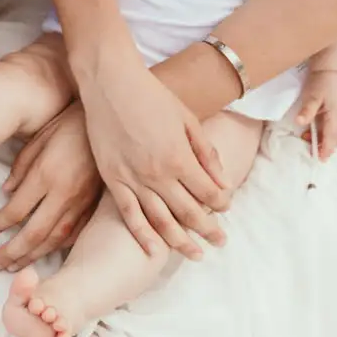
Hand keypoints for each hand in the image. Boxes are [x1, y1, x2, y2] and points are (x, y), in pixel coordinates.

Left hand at [0, 104, 101, 270]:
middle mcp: (63, 194)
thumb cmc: (67, 124)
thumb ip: (21, 168)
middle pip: (34, 233)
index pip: (16, 210)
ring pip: (55, 239)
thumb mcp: (38, 139)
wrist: (105, 123)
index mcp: (46, 174)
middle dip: (12, 252)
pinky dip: (57, 247)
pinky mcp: (93, 205)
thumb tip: (6, 193)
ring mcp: (81, 202)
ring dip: (33, 256)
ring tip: (15, 266)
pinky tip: (45, 253)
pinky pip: (74, 233)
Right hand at [81, 57, 229, 259]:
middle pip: (189, 212)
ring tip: (196, 254)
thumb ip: (207, 153)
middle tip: (220, 242)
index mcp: (179, 157)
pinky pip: (129, 214)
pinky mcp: (112, 178)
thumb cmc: (151, 95)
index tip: (226, 207)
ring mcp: (133, 178)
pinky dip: (142, 235)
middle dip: (208, 229)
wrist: (110, 82)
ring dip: (181, 241)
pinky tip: (154, 251)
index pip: (208, 193)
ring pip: (161, 220)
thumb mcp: (187, 118)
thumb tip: (224, 182)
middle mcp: (158, 174)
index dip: (221, 204)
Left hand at [295, 67, 336, 159]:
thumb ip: (308, 110)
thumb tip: (300, 122)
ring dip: (327, 140)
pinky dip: (330, 133)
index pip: (331, 139)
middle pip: (336, 139)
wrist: (332, 68)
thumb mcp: (312, 96)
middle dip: (325, 147)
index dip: (325, 150)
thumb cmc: (321, 81)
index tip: (319, 159)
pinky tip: (319, 131)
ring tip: (310, 139)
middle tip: (311, 151)